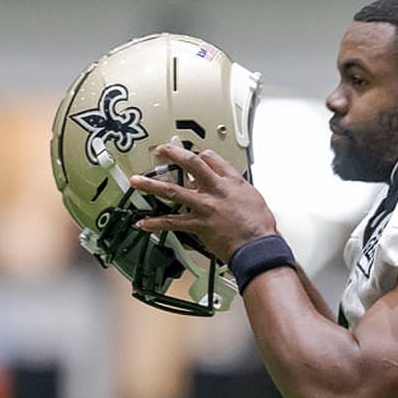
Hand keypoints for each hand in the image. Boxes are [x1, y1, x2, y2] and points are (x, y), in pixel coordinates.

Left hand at [129, 145, 276, 261]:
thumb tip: (231, 190)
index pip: (212, 159)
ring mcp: (205, 207)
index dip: (200, 154)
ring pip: (173, 191)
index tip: (194, 154)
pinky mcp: (198, 225)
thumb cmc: (260, 227)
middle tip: (160, 150)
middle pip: (191, 164)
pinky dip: (157, 223)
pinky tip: (145, 222)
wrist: (258, 246)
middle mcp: (216, 190)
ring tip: (137, 181)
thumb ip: (238, 190)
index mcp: (232, 182)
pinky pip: (173, 222)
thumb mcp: (253, 198)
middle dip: (173, 154)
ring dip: (152, 185)